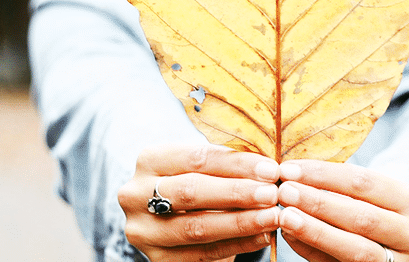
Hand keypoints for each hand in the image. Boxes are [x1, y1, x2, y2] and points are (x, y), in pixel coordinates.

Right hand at [117, 144, 282, 261]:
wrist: (173, 216)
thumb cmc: (199, 180)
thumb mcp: (206, 165)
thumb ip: (231, 163)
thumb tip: (270, 169)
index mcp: (150, 160)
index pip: (197, 158)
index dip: (237, 164)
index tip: (271, 170)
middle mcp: (136, 194)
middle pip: (191, 192)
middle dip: (238, 193)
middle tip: (272, 194)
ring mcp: (144, 230)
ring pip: (196, 227)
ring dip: (241, 223)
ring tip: (272, 217)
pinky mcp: (156, 259)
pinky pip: (202, 254)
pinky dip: (237, 245)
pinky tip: (261, 236)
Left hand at [276, 160, 408, 261]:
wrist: (398, 248)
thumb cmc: (377, 211)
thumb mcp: (372, 196)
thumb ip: (340, 188)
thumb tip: (295, 176)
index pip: (366, 183)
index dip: (325, 175)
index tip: (290, 168)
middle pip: (362, 218)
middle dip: (318, 203)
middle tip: (284, 192)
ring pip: (356, 250)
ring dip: (315, 231)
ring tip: (285, 216)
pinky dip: (313, 253)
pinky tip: (292, 238)